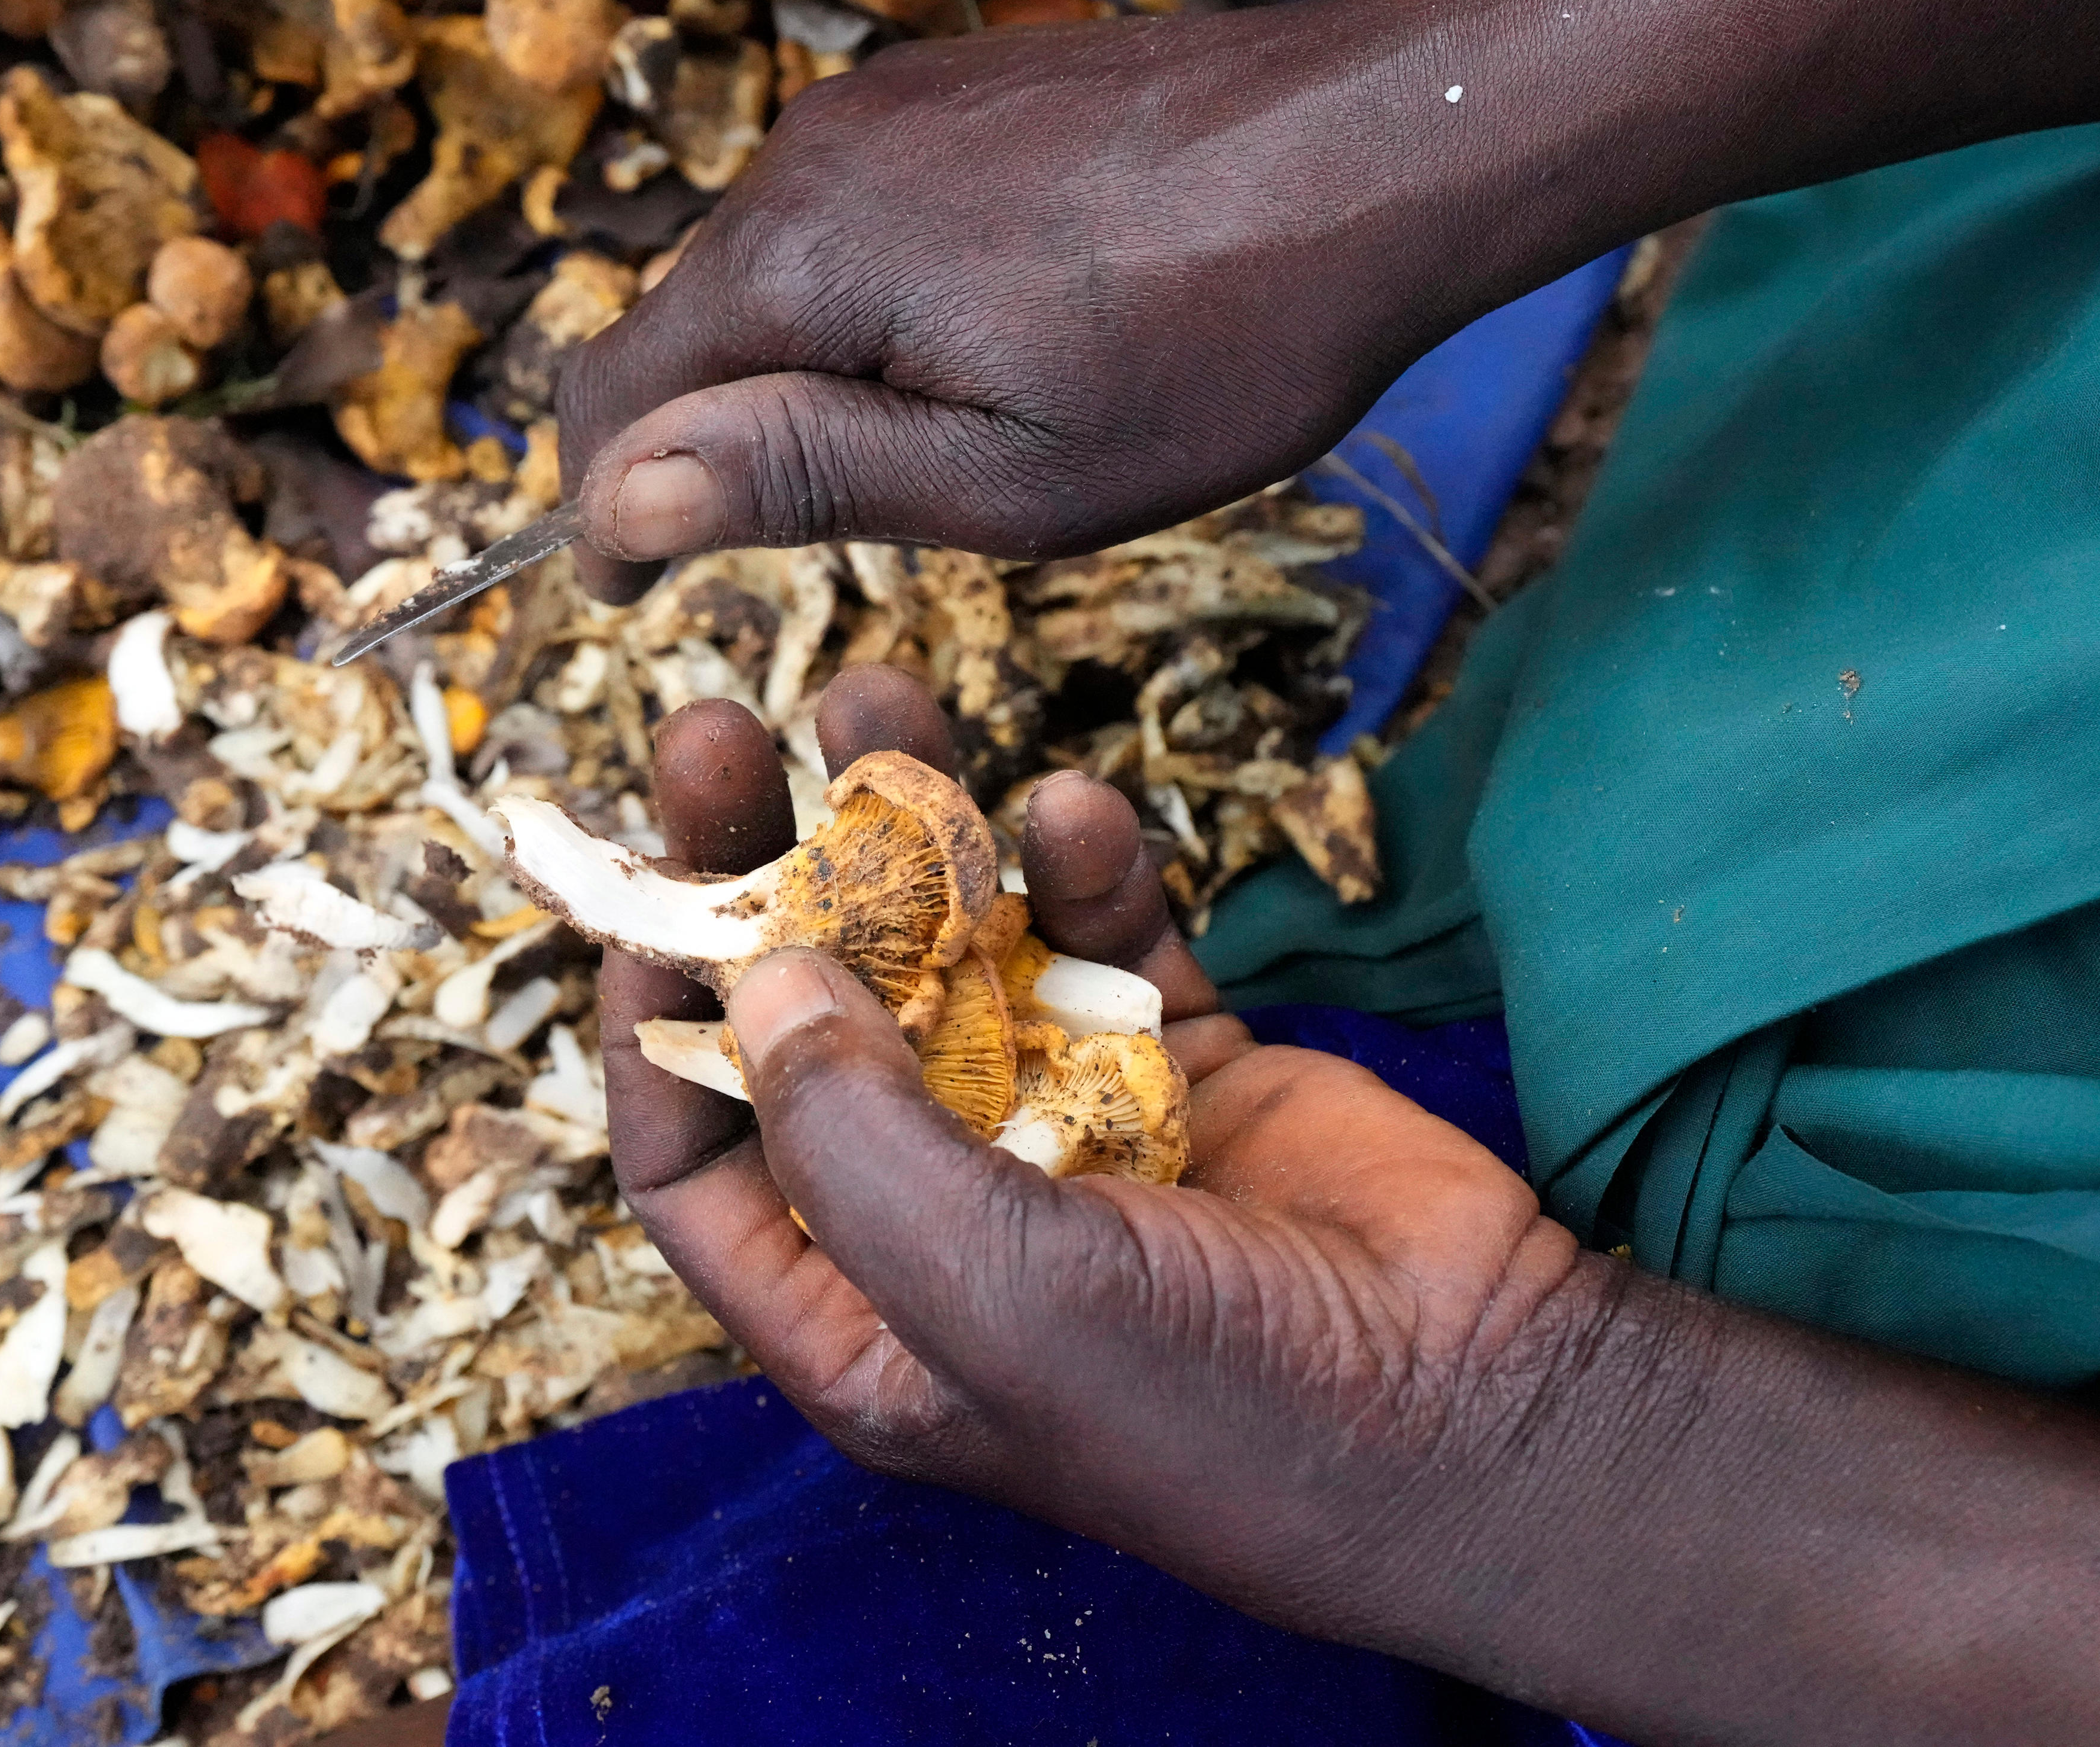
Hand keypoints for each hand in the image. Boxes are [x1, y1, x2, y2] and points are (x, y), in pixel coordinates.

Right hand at [557, 0, 1522, 602]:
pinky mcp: (951, 87)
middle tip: (777, 548)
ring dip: (790, 370)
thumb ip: (800, 475)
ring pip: (767, 269)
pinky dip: (856, 300)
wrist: (1386, 146)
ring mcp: (881, 107)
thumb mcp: (1009, 475)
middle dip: (702, 443)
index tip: (624, 595)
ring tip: (910, 450)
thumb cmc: (1221, 340)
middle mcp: (808, 157)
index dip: (605, 511)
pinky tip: (969, 348)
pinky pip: (846, 213)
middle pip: (682, 326)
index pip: (615, 396)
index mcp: (799, 261)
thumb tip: (617, 497)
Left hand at [599, 666, 1594, 1643]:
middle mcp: (941, 1212)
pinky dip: (1082, 870)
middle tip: (716, 728)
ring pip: (950, 947)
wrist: (1474, 1407)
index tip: (625, 893)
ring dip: (913, 827)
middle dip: (759, 875)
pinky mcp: (1179, 1063)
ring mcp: (1063, 1127)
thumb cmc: (1209, 1403)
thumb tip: (752, 981)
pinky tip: (1077, 812)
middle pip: (808, 1018)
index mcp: (861, 1311)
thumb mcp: (990, 1292)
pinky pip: (1097, 939)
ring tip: (879, 693)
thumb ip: (855, 1138)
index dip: (647, 1027)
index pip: (696, 1160)